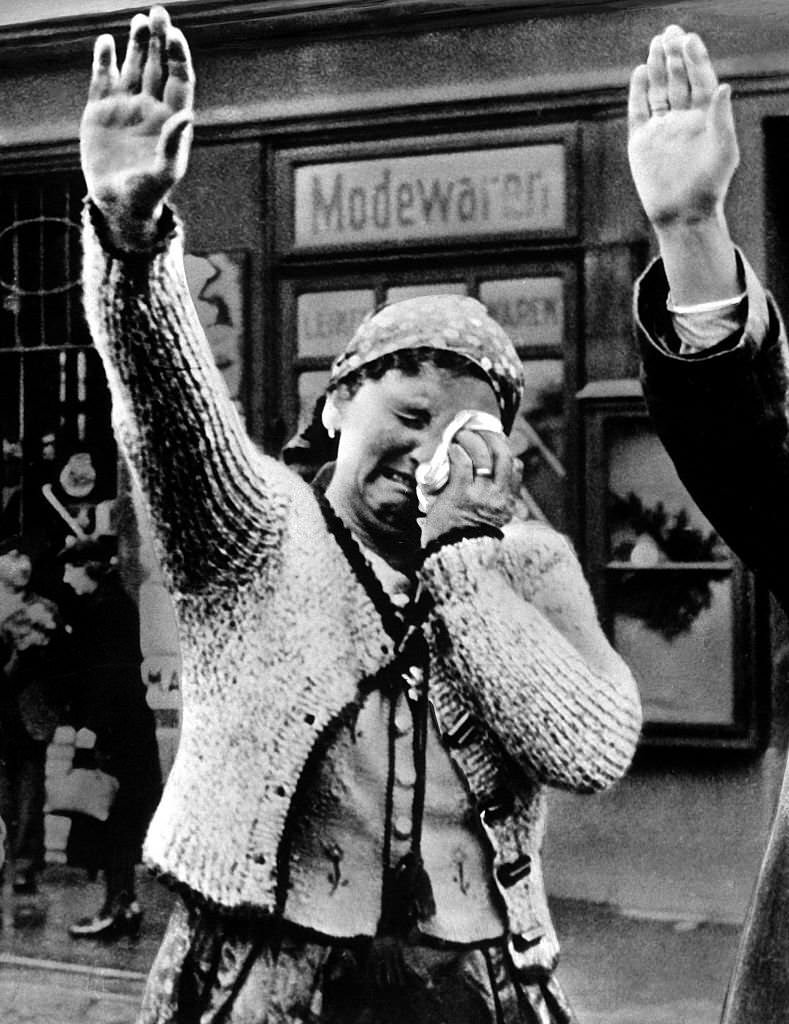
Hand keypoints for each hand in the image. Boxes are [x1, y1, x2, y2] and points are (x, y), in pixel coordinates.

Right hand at [80, 6, 194, 246]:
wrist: (118, 206)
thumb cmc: (147, 194)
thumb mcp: (163, 173)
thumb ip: (173, 144)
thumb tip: (186, 114)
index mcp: (170, 119)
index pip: (179, 80)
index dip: (178, 57)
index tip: (175, 36)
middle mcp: (150, 108)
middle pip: (157, 66)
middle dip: (159, 40)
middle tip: (158, 13)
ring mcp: (125, 107)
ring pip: (133, 67)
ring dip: (136, 44)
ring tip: (139, 21)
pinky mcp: (100, 111)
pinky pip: (103, 79)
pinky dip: (104, 60)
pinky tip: (105, 43)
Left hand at [420, 429, 516, 546]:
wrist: (452, 558)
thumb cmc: (464, 539)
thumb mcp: (488, 521)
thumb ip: (493, 501)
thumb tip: (489, 481)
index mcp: (507, 503)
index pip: (515, 469)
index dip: (504, 450)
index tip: (492, 443)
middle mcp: (498, 497)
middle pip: (504, 455)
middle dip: (491, 437)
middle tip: (477, 430)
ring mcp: (481, 495)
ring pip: (484, 454)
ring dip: (471, 439)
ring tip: (460, 435)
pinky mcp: (461, 494)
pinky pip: (463, 463)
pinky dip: (457, 451)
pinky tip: (451, 449)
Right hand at [628, 26, 738, 228]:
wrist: (682, 214)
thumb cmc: (709, 187)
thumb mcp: (724, 152)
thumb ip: (722, 119)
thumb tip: (725, 86)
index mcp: (705, 117)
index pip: (700, 80)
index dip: (695, 59)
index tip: (690, 39)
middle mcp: (683, 118)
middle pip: (678, 79)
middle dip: (674, 56)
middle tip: (671, 32)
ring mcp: (661, 128)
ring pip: (658, 90)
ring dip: (657, 67)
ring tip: (656, 44)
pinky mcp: (641, 141)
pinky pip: (638, 110)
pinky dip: (638, 91)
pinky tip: (640, 72)